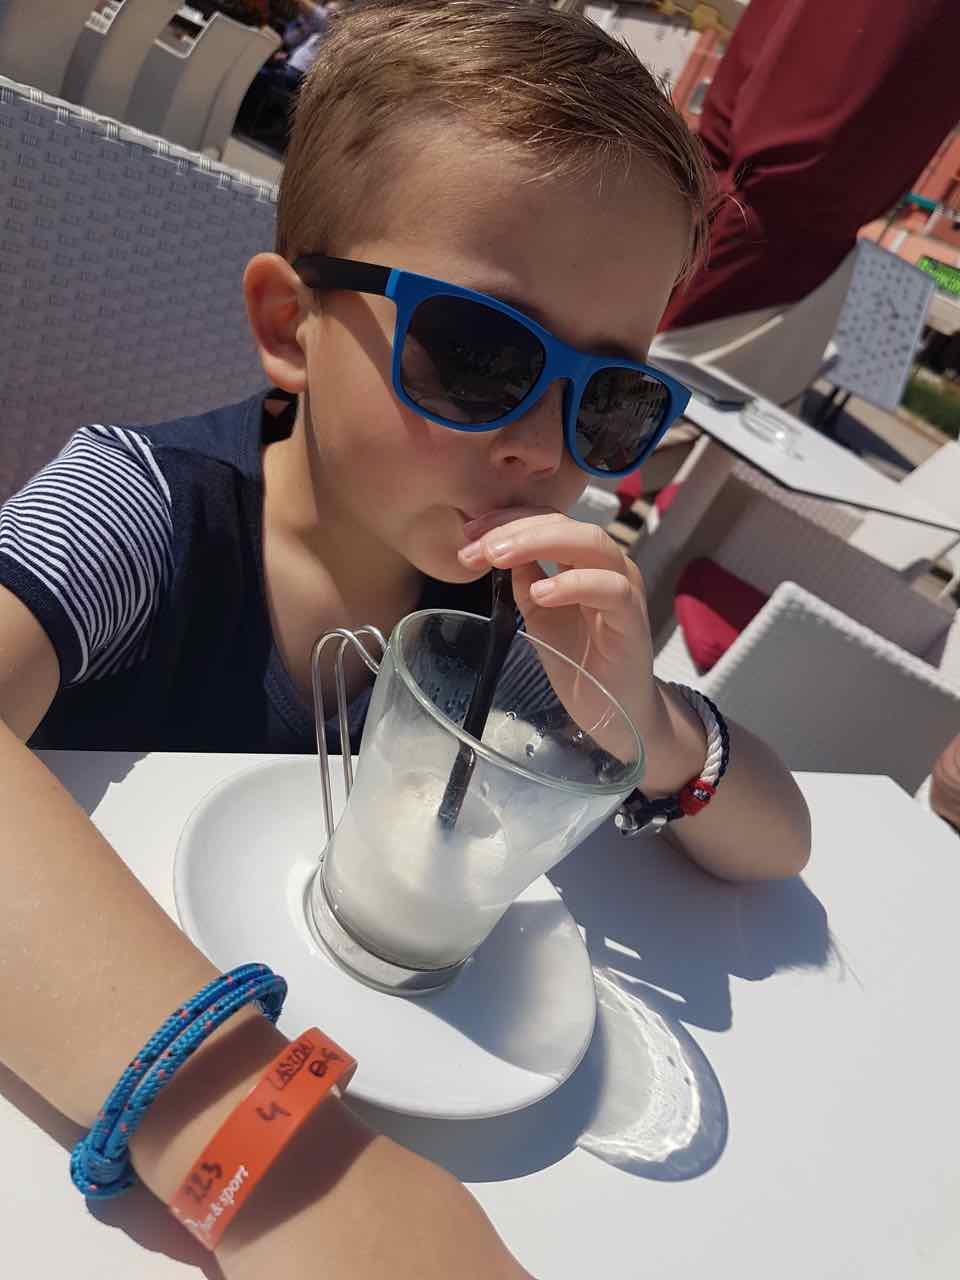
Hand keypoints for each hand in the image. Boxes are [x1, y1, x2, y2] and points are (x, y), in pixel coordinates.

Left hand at [458, 507, 664, 766]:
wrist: (612, 710)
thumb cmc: (577, 660)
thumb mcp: (538, 612)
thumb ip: (522, 578)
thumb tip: (492, 545)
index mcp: (584, 558)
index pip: (546, 520)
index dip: (506, 520)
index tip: (469, 534)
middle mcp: (608, 563)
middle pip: (565, 523)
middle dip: (516, 529)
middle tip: (478, 547)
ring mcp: (624, 586)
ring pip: (590, 543)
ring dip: (540, 543)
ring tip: (499, 558)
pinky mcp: (632, 616)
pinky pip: (609, 587)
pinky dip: (572, 584)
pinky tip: (540, 593)